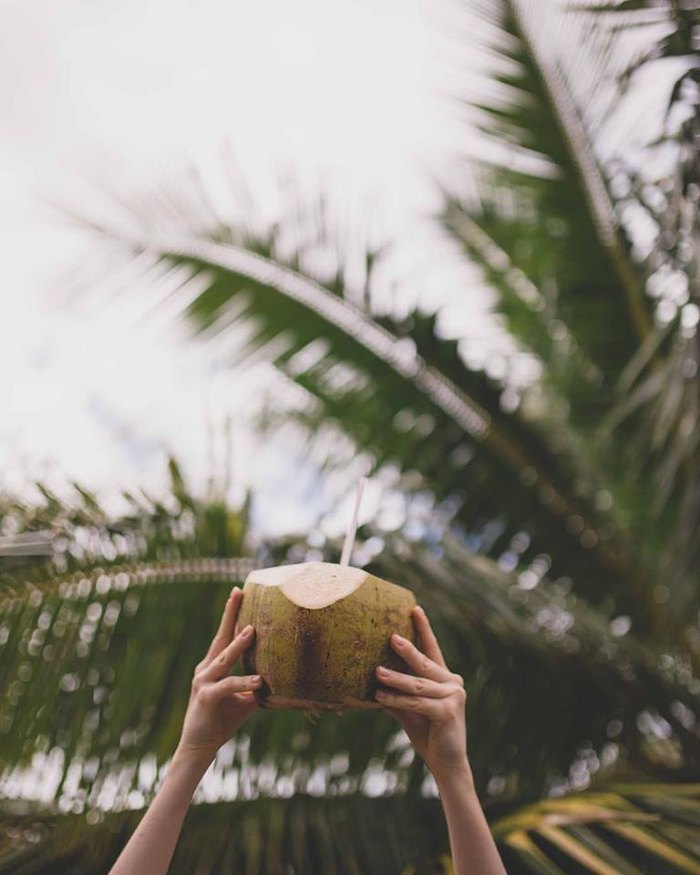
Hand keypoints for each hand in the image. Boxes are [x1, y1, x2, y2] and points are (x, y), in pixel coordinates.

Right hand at [176, 587, 260, 763]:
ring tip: (252, 630)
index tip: (238, 592)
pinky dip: (243, 683)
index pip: (224, 635)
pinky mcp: (206, 697)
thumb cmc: (222, 720)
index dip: (232, 614)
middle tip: (238, 592)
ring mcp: (203, 681)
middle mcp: (206, 668)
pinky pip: (228, 686)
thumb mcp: (242, 698)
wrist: (200, 746)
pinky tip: (258, 681)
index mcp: (213, 665)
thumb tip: (281, 678)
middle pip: (220, 636)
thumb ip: (255, 686)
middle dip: (230, 614)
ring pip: (224, 658)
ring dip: (238, 644)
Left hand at [375, 606, 469, 783]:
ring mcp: (453, 695)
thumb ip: (395, 693)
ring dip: (395, 678)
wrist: (445, 763)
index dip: (424, 628)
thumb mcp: (408, 708)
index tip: (415, 608)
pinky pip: (417, 701)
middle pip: (425, 662)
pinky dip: (397, 699)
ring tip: (376, 671)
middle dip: (407, 649)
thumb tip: (369, 679)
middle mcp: (452, 682)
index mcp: (444, 678)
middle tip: (390, 636)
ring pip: (417, 683)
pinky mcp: (449, 710)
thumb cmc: (427, 732)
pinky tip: (380, 696)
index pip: (432, 649)